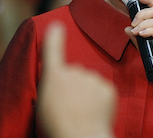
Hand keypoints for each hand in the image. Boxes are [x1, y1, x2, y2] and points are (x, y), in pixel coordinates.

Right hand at [39, 23, 115, 137]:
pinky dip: (99, 99)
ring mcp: (92, 78)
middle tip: (69, 105)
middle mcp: (74, 71)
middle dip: (73, 84)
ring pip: (89, 81)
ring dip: (86, 92)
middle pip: (74, 72)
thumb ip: (51, 83)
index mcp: (54, 75)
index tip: (56, 26)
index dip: (55, 36)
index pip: (53, 49)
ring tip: (81, 112)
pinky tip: (93, 112)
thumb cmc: (58, 126)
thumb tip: (58, 75)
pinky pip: (101, 89)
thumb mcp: (44, 102)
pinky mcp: (107, 88)